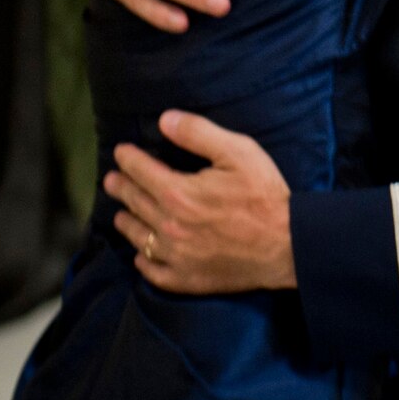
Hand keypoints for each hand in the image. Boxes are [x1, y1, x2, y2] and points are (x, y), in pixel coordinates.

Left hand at [105, 110, 295, 293]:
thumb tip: (164, 120)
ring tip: (120, 215)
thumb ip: (199, 133)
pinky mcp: (186, 279)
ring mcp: (175, 256)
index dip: (128, 159)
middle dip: (121, 187)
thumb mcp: (239, 151)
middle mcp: (169, 226)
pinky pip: (153, 271)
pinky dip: (143, 260)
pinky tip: (142, 254)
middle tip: (111, 180)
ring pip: (139, 237)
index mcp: (178, 193)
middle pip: (135, 203)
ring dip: (127, 222)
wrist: (287, 245)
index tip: (121, 152)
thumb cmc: (265, 196)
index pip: (141, 171)